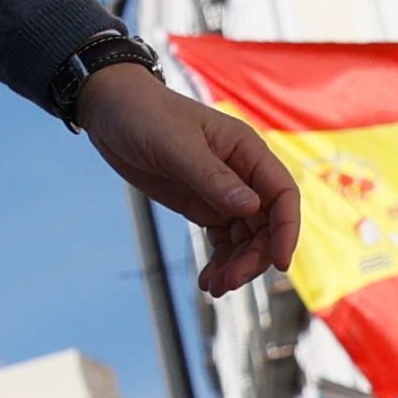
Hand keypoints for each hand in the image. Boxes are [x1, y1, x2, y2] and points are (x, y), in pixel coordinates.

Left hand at [81, 67, 295, 293]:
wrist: (111, 110)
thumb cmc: (145, 115)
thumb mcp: (176, 146)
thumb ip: (212, 177)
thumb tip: (251, 208)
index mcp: (246, 150)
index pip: (282, 194)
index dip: (286, 229)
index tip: (279, 262)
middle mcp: (242, 173)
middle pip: (266, 224)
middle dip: (254, 256)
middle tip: (230, 282)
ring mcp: (223, 191)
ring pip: (246, 237)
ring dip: (237, 264)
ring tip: (214, 287)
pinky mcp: (202, 204)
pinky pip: (223, 239)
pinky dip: (220, 261)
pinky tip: (207, 280)